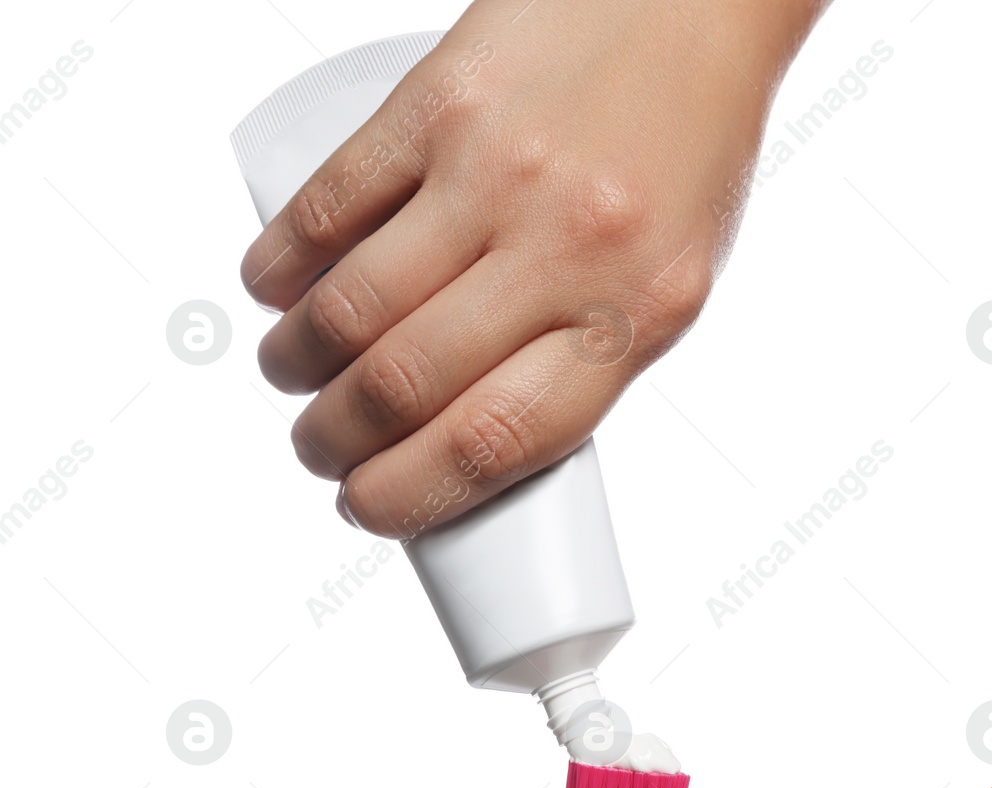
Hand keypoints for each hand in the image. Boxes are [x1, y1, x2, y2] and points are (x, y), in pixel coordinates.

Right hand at [241, 0, 822, 535]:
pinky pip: (331, 204)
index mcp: (640, 314)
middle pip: (408, 385)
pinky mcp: (439, 101)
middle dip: (337, 441)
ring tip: (293, 374)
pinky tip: (273, 288)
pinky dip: (280, 263)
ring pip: (353, 306)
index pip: (502, 441)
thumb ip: (585, 357)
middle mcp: (568, 248)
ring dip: (297, 362)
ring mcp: (497, 171)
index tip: (370, 509)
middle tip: (320, 447)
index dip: (412, 496)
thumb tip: (475, 435)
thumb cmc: (684, 154)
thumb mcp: (669, 282)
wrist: (693, 8)